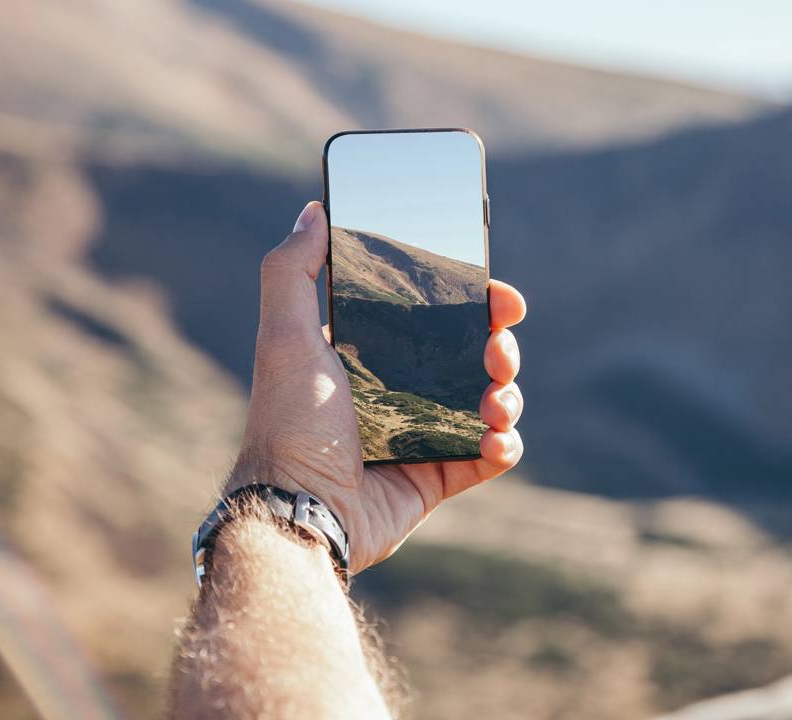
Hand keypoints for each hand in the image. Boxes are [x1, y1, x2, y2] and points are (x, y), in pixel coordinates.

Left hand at [229, 201, 525, 572]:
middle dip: (500, 345)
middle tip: (500, 349)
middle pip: (472, 354)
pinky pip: (487, 457)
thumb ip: (292, 270)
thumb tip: (314, 210)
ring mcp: (421, 436)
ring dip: (508, 393)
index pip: (435, 315)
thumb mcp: (284, 336)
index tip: (500, 294)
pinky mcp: (436, 479)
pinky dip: (503, 445)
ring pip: (489, 402)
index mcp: (370, 353)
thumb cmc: (289, 422)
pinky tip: (496, 439)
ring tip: (497, 400)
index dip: (475, 300)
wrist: (298, 509)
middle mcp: (398, 391)